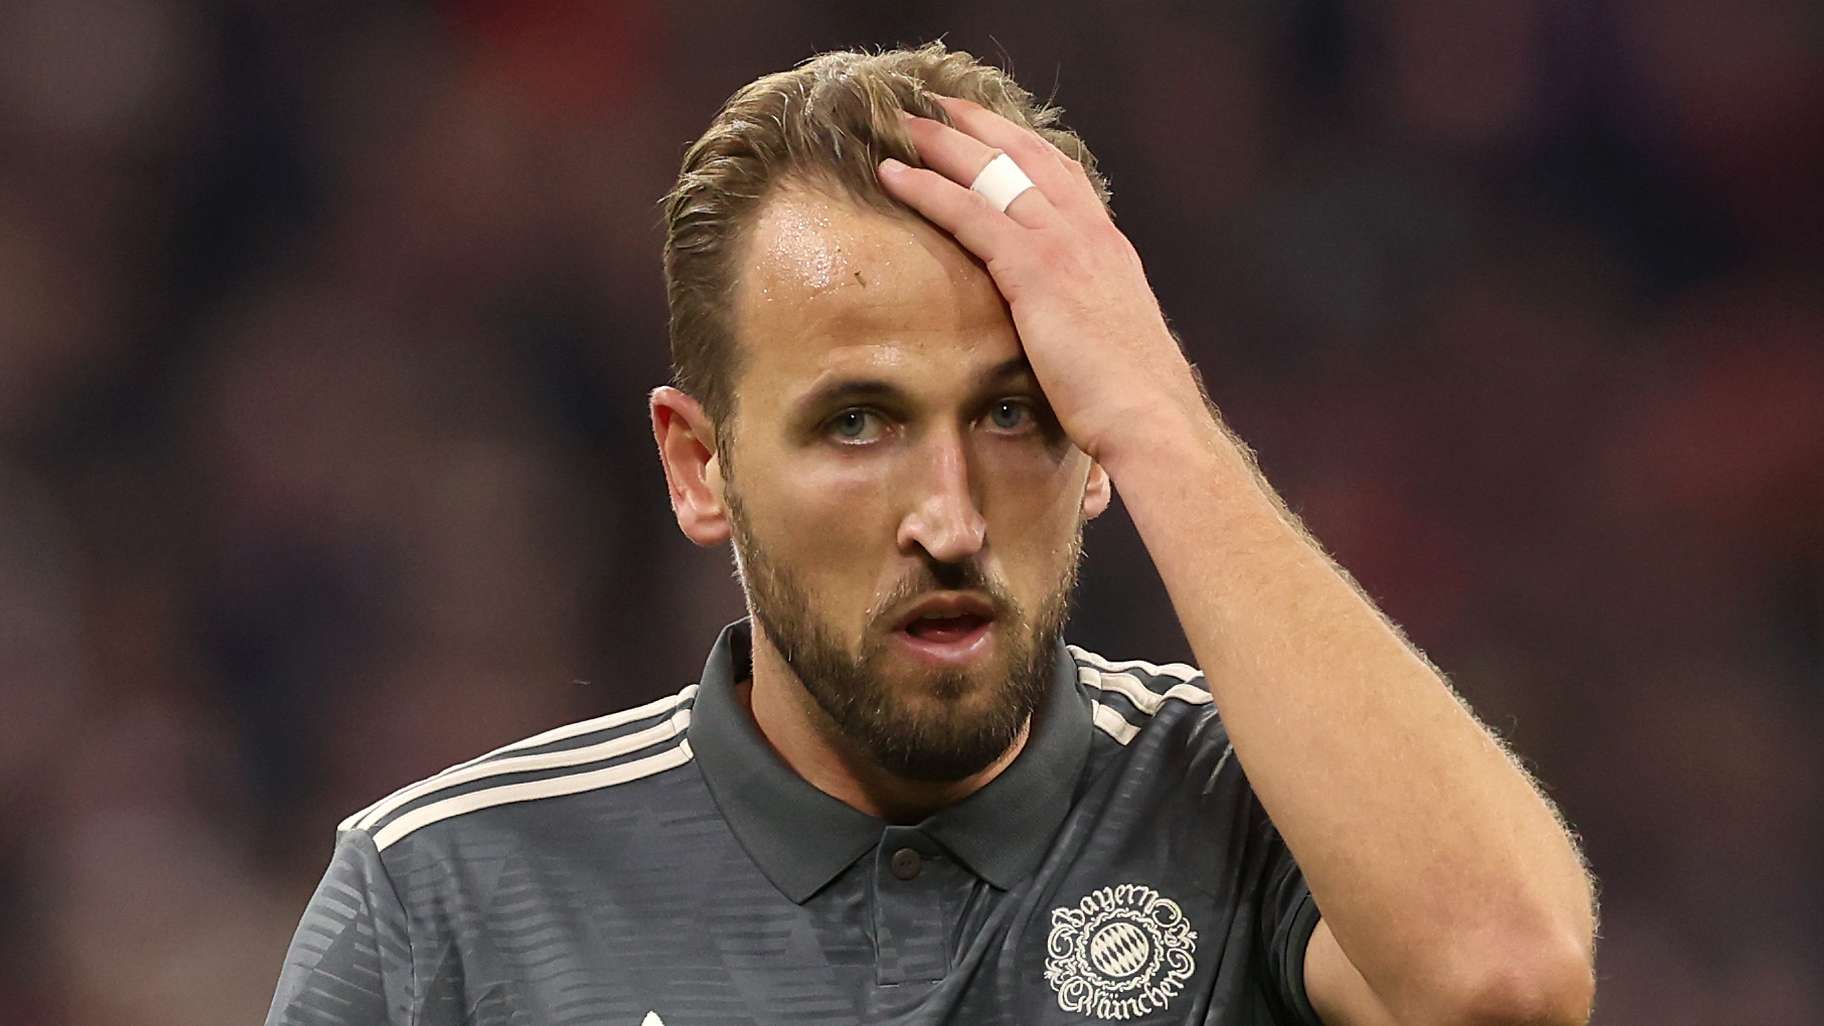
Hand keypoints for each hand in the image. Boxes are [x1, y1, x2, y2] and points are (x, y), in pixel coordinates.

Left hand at [878, 97, 1209, 465]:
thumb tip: (1068, 335)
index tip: (992, 131)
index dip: (1024, 147)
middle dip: (982, 126)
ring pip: (996, 173)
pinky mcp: (1037, 270)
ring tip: (905, 124)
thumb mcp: (1111, 344)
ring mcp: (1066, 246)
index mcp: (1109, 250)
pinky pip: (971, 213)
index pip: (1064, 177)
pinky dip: (928, 188)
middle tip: (939, 106)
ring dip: (945, 143)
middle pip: (1028, 157)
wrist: (1151, 418)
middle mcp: (1090, 234)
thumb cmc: (1132, 401)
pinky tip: (894, 175)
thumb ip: (1087, 320)